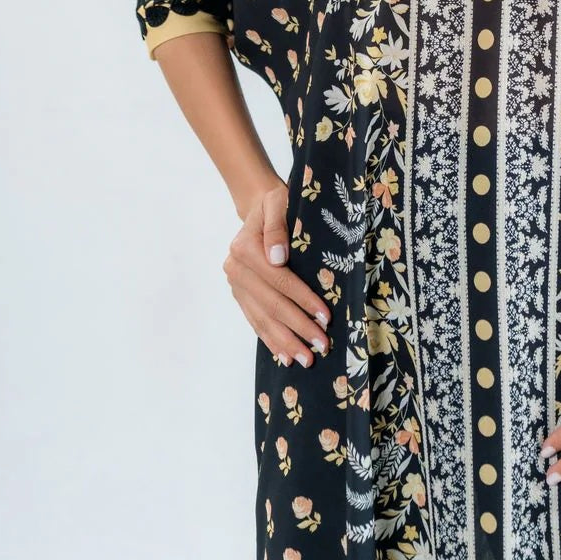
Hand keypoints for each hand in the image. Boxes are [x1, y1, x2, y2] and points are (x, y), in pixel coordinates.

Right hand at [222, 179, 329, 367]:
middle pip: (272, 304)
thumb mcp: (279, 201)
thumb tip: (278, 257)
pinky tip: (285, 356)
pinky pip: (255, 320)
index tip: (325, 317)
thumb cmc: (275, 202)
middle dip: (298, 327)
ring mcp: (236, 285)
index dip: (303, 300)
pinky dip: (270, 339)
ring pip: (262, 318)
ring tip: (306, 359)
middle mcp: (235, 269)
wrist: (258, 206)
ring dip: (285, 342)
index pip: (279, 280)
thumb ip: (278, 226)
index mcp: (244, 248)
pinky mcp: (240, 295)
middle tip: (321, 345)